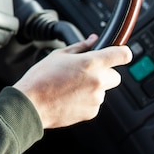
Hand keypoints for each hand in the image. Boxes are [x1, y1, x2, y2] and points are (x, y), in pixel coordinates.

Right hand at [13, 34, 131, 128]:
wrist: (31, 104)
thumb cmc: (40, 79)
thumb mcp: (58, 55)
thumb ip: (80, 46)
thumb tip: (92, 40)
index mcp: (91, 63)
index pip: (123, 55)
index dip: (122, 52)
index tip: (118, 53)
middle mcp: (97, 81)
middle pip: (115, 75)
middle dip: (103, 73)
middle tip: (84, 72)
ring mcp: (96, 98)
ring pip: (103, 90)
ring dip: (92, 87)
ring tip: (70, 86)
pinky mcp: (92, 112)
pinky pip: (94, 103)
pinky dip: (86, 100)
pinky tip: (69, 96)